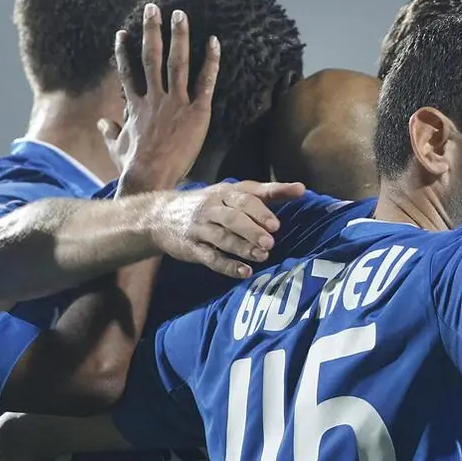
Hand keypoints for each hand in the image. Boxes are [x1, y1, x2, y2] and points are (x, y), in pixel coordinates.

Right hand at [103, 3, 220, 192]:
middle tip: (153, 8)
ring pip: (176, 62)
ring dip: (178, 36)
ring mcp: (175, 103)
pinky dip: (210, 61)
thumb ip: (110, 133)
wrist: (150, 175)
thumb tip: (102, 124)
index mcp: (135, 106)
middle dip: (151, 31)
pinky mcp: (196, 112)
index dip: (124, 52)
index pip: (128, 72)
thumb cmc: (134, 166)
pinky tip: (214, 42)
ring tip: (179, 13)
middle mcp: (154, 98)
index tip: (122, 33)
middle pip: (150, 57)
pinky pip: (205, 82)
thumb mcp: (117, 148)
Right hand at [149, 180, 305, 277]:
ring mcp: (200, 228)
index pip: (245, 197)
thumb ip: (267, 192)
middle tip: (271, 240)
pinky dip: (228, 265)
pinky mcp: (192, 248)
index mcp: (225, 192)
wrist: (159, 215)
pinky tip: (245, 272)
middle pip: (232, 217)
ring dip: (243, 247)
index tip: (276, 223)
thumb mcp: (234, 193)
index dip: (261, 210)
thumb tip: (302, 188)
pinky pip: (210, 257)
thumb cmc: (211, 204)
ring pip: (222, 237)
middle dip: (252, 229)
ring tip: (262, 255)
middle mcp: (212, 208)